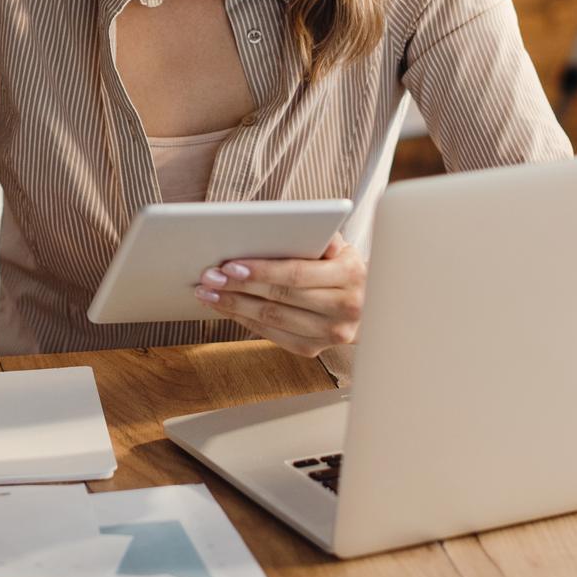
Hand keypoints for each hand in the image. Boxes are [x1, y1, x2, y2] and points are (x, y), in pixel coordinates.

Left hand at [193, 233, 365, 357]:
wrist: (369, 304)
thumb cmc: (341, 266)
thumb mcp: (339, 246)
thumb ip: (319, 236)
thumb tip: (294, 227)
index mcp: (351, 275)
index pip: (297, 274)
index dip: (261, 271)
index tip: (229, 266)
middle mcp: (345, 308)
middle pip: (280, 298)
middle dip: (239, 288)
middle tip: (208, 278)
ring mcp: (331, 334)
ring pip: (272, 320)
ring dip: (234, 307)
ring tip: (208, 294)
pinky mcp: (314, 350)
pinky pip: (273, 336)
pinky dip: (245, 321)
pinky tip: (226, 309)